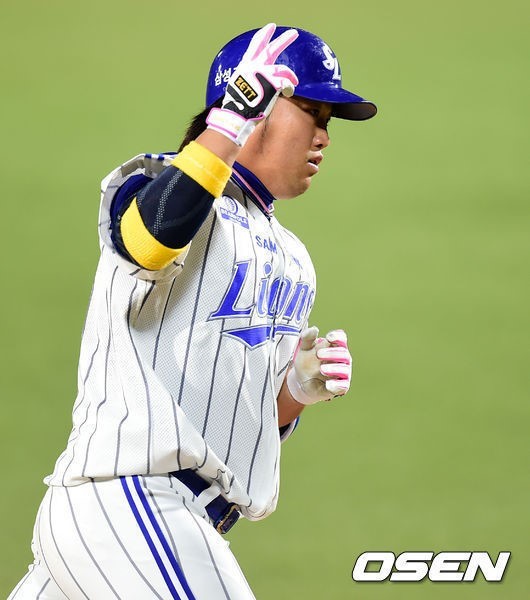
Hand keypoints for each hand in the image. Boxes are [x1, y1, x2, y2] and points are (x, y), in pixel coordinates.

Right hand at [206, 23, 298, 145]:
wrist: (237, 112)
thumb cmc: (237, 104)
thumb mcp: (239, 85)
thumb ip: (248, 79)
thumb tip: (255, 82)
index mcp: (245, 65)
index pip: (256, 44)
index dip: (264, 35)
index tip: (271, 27)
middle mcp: (254, 66)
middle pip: (272, 49)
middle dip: (284, 40)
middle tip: (294, 33)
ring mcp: (263, 73)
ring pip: (283, 68)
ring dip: (290, 75)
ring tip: (295, 80)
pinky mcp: (272, 83)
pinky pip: (286, 82)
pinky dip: (289, 87)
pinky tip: (290, 90)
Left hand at [286, 327, 351, 404]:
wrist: (302, 381)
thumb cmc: (307, 361)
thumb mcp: (304, 349)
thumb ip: (307, 338)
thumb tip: (314, 329)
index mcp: (335, 347)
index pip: (342, 339)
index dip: (338, 337)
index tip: (329, 337)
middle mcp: (342, 360)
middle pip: (343, 354)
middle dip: (332, 353)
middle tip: (318, 354)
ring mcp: (342, 374)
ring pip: (344, 370)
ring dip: (334, 368)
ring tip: (322, 369)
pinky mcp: (339, 387)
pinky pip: (342, 387)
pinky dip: (337, 386)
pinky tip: (329, 384)